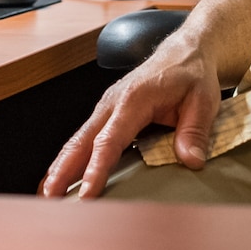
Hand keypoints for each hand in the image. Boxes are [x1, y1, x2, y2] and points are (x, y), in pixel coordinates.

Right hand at [39, 33, 222, 198]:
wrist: (186, 51)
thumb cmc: (191, 73)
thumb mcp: (203, 100)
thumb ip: (194, 131)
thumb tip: (190, 159)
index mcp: (134, 99)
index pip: (109, 140)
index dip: (96, 169)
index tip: (88, 193)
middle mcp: (113, 102)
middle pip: (82, 140)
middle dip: (63, 170)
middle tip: (49, 198)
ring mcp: (107, 106)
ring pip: (78, 139)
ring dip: (61, 165)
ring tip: (48, 193)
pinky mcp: (108, 112)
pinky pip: (85, 137)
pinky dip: (71, 157)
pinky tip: (63, 175)